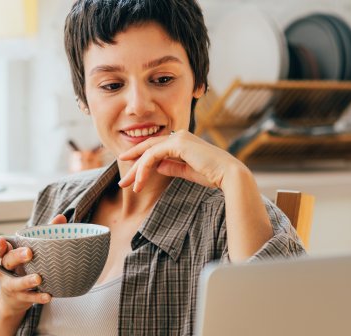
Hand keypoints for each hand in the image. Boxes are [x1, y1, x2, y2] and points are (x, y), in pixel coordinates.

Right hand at [0, 214, 66, 315]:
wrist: (12, 301)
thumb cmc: (22, 269)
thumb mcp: (27, 254)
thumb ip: (42, 235)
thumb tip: (61, 217)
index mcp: (7, 256)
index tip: (2, 241)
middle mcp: (6, 270)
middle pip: (8, 262)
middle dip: (17, 257)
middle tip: (29, 253)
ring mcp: (12, 286)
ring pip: (17, 283)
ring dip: (27, 280)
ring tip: (38, 278)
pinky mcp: (20, 298)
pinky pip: (29, 298)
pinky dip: (38, 297)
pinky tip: (49, 296)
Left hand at [117, 130, 244, 192]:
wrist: (228, 175)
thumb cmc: (213, 175)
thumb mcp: (188, 171)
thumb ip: (172, 167)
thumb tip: (157, 166)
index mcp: (182, 141)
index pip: (155, 149)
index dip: (140, 160)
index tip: (130, 174)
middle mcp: (179, 136)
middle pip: (148, 149)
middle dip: (133, 165)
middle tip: (122, 182)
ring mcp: (178, 138)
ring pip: (148, 152)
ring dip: (136, 170)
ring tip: (127, 185)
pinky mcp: (178, 144)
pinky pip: (153, 155)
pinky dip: (144, 169)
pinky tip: (139, 181)